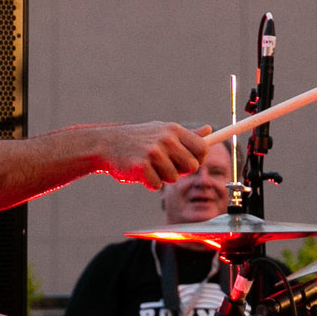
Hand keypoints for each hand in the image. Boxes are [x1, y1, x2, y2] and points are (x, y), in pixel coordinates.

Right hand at [92, 122, 210, 189]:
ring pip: (173, 178)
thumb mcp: (162, 131)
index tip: (188, 162)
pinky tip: (139, 173)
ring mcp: (153, 152)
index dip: (198, 159)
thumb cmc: (138, 139)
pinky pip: (156, 185)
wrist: (106, 144)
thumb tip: (209, 130)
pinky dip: (149, 183)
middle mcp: (166, 139)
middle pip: (192, 166)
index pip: (202, 148)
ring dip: (162, 177)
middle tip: (165, 166)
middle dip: (180, 171)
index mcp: (173, 130)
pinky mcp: (141, 166)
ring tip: (149, 167)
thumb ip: (187, 134)